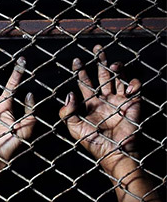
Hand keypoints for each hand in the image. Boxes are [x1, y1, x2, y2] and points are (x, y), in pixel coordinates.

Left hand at [59, 45, 140, 170]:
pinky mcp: (132, 104)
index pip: (85, 83)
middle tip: (97, 49)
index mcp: (90, 103)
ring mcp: (119, 100)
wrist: (114, 153)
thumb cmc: (93, 142)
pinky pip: (134, 88)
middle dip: (100, 61)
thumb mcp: (74, 127)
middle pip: (102, 75)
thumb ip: (67, 112)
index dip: (81, 71)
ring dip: (117, 69)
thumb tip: (68, 94)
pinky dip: (133, 83)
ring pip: (118, 78)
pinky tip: (128, 85)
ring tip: (114, 64)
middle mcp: (104, 99)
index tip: (76, 60)